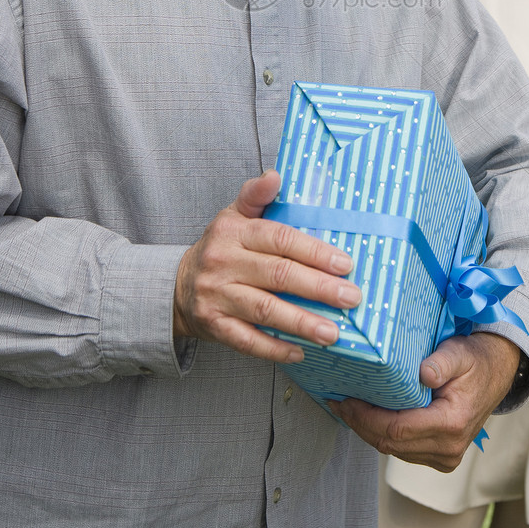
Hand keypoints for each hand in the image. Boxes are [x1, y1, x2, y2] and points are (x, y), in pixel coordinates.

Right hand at [172, 170, 360, 362]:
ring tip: (333, 333)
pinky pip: (246, 341)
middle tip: (350, 298)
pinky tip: (300, 351)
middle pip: (277, 274)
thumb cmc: (221, 248)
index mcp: (234, 231)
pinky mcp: (214, 325)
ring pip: (264, 310)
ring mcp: (217, 295)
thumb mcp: (234, 215)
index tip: (345, 264)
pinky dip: (274, 349)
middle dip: (318, 288)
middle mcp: (224, 262)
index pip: (278, 238)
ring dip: (301, 323)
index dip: (313, 252)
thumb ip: (256, 196)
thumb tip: (275, 176)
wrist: (178, 285)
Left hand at [330, 332, 520, 471]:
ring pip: (393, 451)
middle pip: (390, 444)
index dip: (366, 417)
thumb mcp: (460, 352)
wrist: (497, 374)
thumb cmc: (475, 360)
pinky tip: (366, 417)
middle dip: (359, 424)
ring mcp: (445, 456)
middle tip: (337, 403)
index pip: (397, 429)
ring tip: (345, 408)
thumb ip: (442, 362)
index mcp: (452, 423)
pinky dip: (382, 435)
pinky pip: (402, 450)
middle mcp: (448, 448)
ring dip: (367, 431)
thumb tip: (423, 373)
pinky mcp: (440, 457)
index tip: (345, 400)